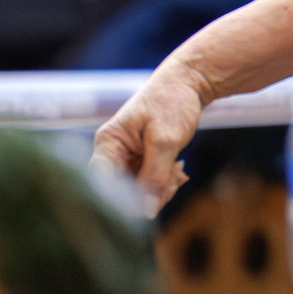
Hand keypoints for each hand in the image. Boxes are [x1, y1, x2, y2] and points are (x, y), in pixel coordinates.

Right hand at [92, 64, 208, 212]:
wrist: (188, 81)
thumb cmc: (172, 102)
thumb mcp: (166, 140)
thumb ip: (155, 177)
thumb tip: (145, 212)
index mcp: (108, 145)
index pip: (103, 184)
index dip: (121, 201)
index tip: (144, 209)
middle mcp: (111, 153)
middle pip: (121, 191)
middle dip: (148, 193)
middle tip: (174, 183)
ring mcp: (124, 158)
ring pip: (136, 190)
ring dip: (160, 188)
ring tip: (178, 173)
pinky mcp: (138, 160)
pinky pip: (146, 182)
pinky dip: (163, 181)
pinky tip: (176, 171)